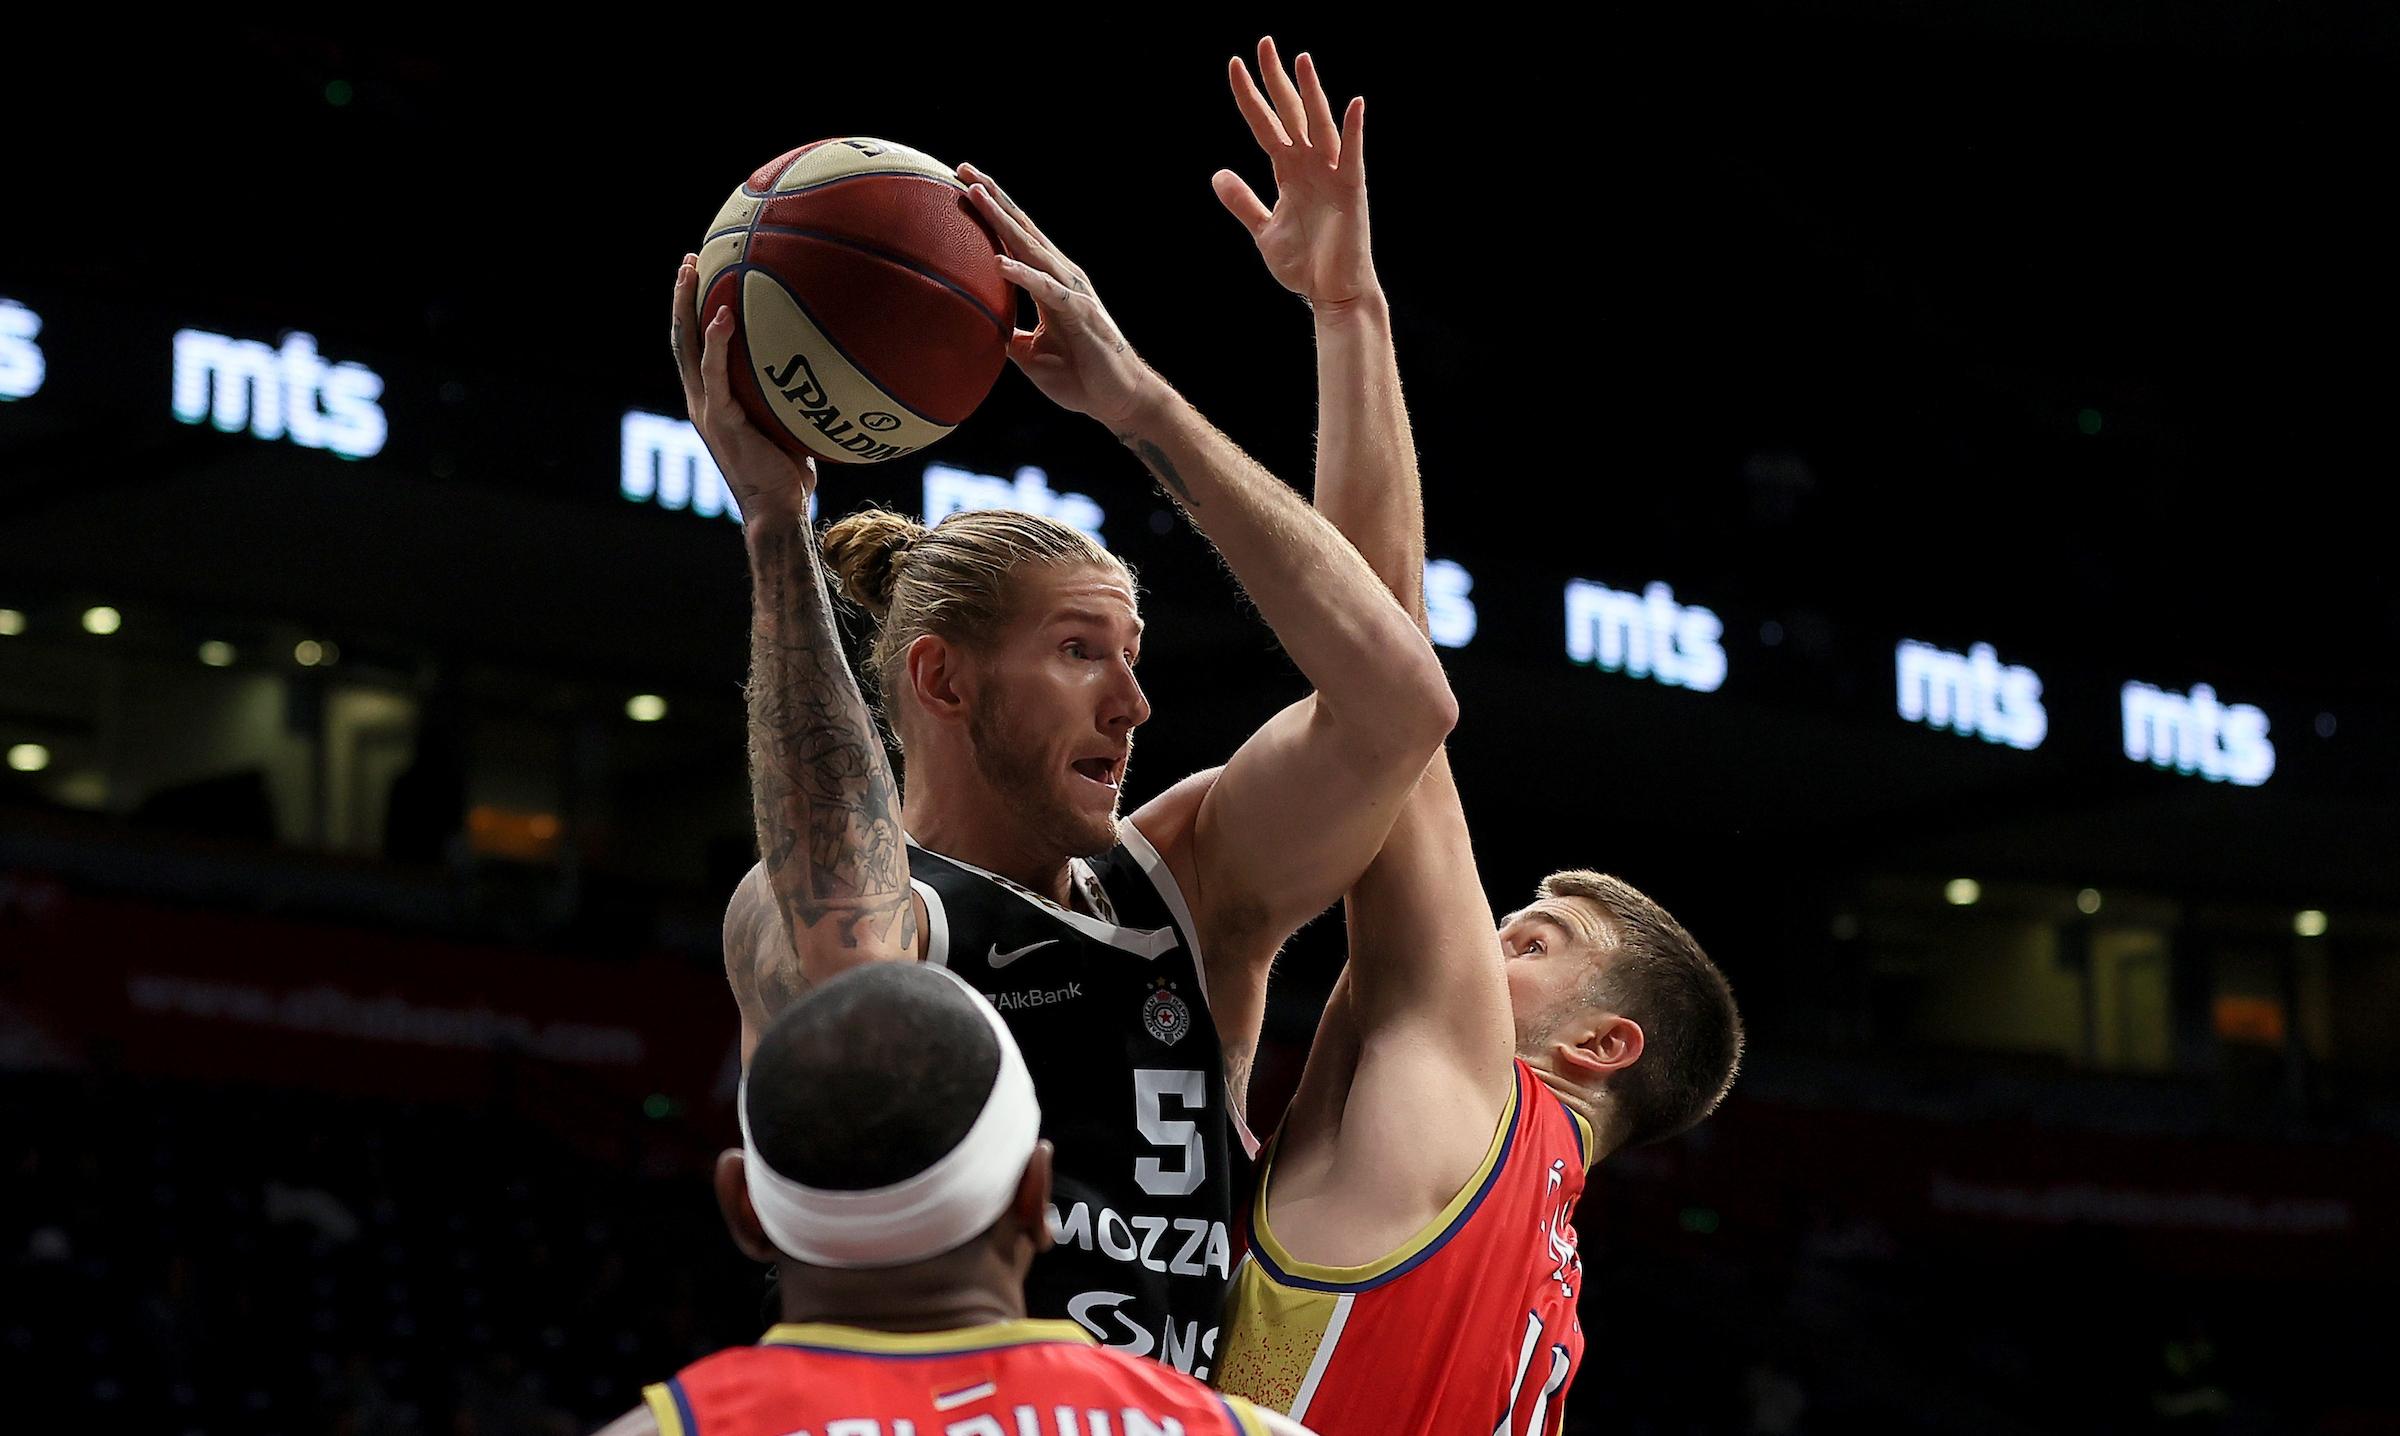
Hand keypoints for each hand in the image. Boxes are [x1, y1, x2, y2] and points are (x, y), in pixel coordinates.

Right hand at [671, 255, 815, 518]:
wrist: (778, 511)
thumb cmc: (791, 477)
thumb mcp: (790, 427)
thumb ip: (791, 398)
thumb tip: (824, 371)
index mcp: (712, 402)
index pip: (695, 350)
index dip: (692, 314)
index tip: (700, 279)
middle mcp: (701, 401)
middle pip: (682, 338)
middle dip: (681, 297)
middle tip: (688, 259)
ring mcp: (706, 409)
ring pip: (687, 347)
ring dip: (685, 306)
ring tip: (691, 269)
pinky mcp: (720, 418)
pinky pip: (715, 372)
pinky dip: (716, 343)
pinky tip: (722, 315)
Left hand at [959, 164, 1164, 431]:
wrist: (1118, 400)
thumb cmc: (1079, 375)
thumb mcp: (1029, 353)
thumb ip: (1005, 333)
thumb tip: (975, 328)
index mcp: (1049, 282)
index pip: (1016, 239)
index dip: (992, 211)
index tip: (962, 182)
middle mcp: (1061, 277)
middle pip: (1023, 230)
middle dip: (994, 198)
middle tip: (964, 168)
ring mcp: (1072, 292)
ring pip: (1033, 249)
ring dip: (1003, 221)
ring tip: (977, 196)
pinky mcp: (1080, 314)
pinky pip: (1046, 290)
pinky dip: (1022, 275)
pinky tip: (998, 263)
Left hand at [1214, 39, 1376, 309]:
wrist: (1332, 292)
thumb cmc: (1305, 263)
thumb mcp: (1263, 229)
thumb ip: (1243, 201)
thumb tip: (1217, 175)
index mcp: (1287, 171)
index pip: (1265, 124)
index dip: (1249, 96)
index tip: (1234, 65)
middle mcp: (1309, 165)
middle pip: (1291, 113)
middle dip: (1276, 79)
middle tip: (1264, 43)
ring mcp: (1332, 174)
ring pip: (1319, 126)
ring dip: (1311, 93)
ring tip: (1301, 60)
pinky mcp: (1351, 190)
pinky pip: (1352, 154)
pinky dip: (1353, 130)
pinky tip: (1354, 104)